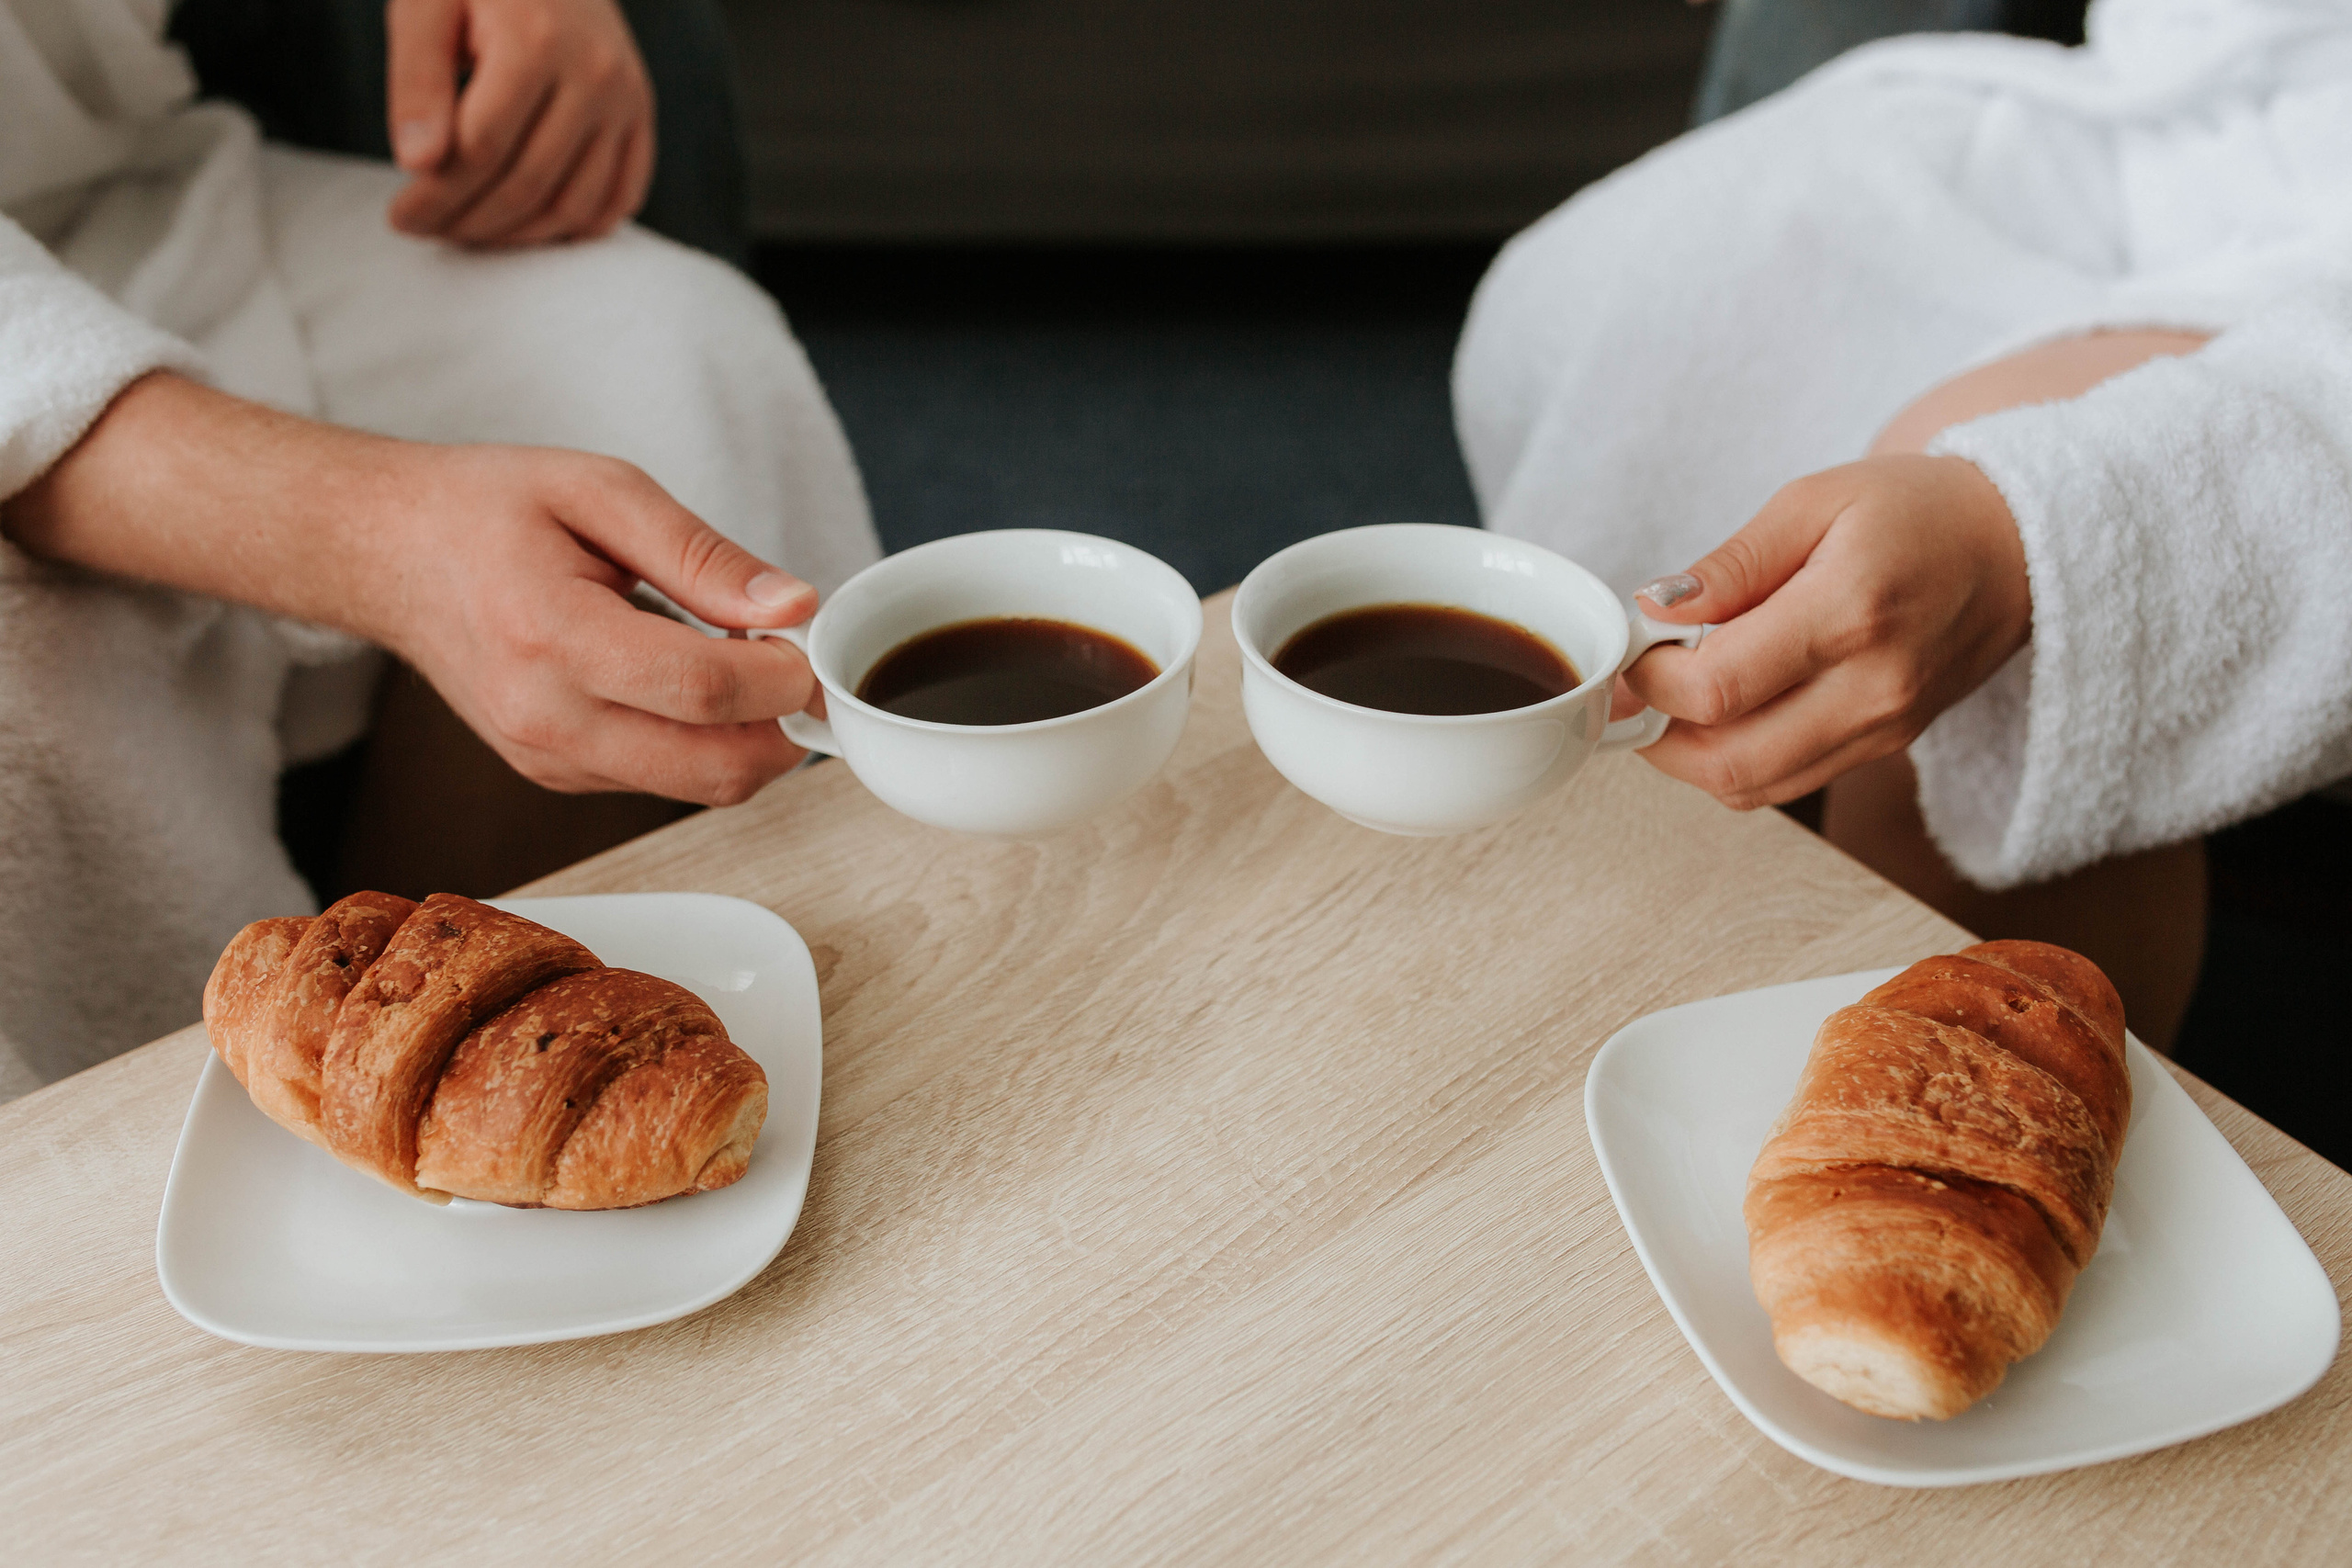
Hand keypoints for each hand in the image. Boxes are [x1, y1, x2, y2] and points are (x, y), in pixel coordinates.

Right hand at [3, 375, 817, 806]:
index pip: (704, 690)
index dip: (784, 675)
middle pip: (714, 767)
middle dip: (786, 725)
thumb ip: (703, 554)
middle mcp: (548, 721)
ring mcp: (550, 760)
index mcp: (554, 639)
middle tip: (801, 663)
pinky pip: (665, 781)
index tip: (814, 639)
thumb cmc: (486, 510)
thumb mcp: (600, 491)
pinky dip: (707, 743)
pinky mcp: (557, 776)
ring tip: (744, 659)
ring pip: (699, 786)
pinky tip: (697, 682)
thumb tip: (795, 605)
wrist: (386, 553)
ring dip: (750, 737)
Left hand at [385, 0, 653, 247]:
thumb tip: (417, 164)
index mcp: (535, 41)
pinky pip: (620, 197)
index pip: (481, 148)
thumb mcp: (424, 7)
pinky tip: (530, 230)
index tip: (400, 216)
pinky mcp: (641, 114)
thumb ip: (417, 81)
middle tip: (426, 229)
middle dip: (468, 221)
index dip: (436, 195)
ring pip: (574, 203)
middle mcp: (594, 73)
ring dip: (517, 236)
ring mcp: (626, 98)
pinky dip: (576, 228)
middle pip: (527, 182)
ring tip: (468, 231)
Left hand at [1615, 454, 2031, 808]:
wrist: (2019, 550)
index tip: (1635, 645)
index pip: (1718, 686)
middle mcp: (1870, 689)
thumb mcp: (1814, 502)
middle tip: (1636, 685)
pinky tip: (1720, 713)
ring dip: (1687, 756)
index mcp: (1848, 613)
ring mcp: (1881, 730)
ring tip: (1673, 698)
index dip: (1652, 678)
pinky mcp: (1882, 749)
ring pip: (1750, 786)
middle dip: (1656, 732)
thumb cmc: (1915, 513)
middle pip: (1727, 759)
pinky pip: (1784, 783)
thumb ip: (1731, 564)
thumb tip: (1654, 609)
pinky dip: (1732, 761)